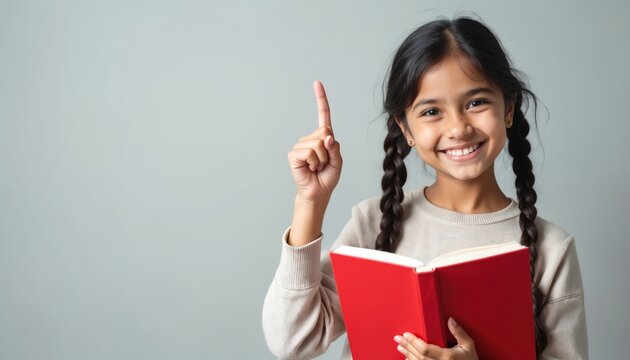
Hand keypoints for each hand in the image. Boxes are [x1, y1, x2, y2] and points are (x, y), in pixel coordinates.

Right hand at [287, 80, 342, 202]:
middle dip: (328, 150)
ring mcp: (301, 145)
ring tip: (317, 167)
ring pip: (318, 144)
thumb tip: (326, 136)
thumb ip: (335, 147)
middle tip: (324, 163)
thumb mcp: (338, 161)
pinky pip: (309, 152)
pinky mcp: (294, 154)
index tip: (317, 83)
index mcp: (323, 137)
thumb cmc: (327, 177)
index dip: (320, 99)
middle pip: (324, 132)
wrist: (318, 193)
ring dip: (321, 159)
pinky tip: (310, 168)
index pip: (323, 115)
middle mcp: (311, 138)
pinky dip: (313, 162)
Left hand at [394, 317, 478, 359]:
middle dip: (407, 346)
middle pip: (418, 356)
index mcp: (447, 356)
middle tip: (397, 338)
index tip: (406, 334)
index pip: (425, 349)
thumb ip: (459, 333)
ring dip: (407, 354)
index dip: (413, 342)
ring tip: (399, 347)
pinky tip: (406, 358)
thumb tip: (450, 320)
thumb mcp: (468, 346)